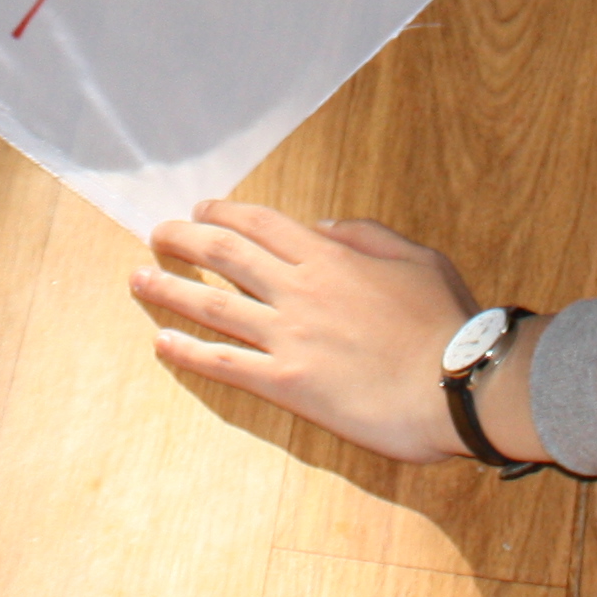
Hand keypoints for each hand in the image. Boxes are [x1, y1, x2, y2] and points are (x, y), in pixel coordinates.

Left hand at [133, 200, 510, 464]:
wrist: (458, 385)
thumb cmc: (446, 322)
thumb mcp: (416, 257)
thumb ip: (365, 235)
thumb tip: (321, 225)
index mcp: (329, 257)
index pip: (260, 224)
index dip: (223, 213)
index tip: (199, 211)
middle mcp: (298, 290)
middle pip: (224, 256)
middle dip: (182, 241)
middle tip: (155, 235)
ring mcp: (288, 337)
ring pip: (213, 306)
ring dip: (170, 289)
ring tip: (138, 279)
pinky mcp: (287, 384)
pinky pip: (226, 364)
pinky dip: (189, 352)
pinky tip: (162, 344)